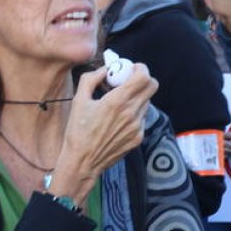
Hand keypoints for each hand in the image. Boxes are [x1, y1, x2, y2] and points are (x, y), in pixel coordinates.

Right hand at [53, 66, 156, 200]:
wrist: (83, 162)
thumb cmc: (78, 131)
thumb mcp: (79, 100)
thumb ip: (92, 79)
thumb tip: (105, 69)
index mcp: (117, 101)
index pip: (144, 77)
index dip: (140, 68)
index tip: (132, 68)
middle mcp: (131, 113)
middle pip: (152, 86)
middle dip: (143, 79)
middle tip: (129, 81)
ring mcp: (137, 126)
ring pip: (147, 102)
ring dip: (137, 97)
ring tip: (120, 103)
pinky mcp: (138, 137)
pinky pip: (142, 118)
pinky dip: (135, 113)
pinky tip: (119, 119)